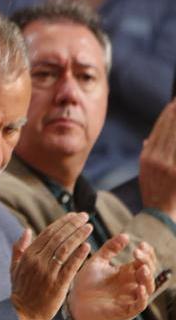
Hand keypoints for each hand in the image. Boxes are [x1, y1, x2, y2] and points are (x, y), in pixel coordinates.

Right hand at [9, 212, 91, 319]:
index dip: (62, 222)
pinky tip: (87, 246)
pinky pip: (70, 266)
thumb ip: (19, 248)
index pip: (47, 233)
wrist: (22, 313)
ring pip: (65, 249)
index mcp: (28, 255)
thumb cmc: (20, 290)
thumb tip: (27, 230)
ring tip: (89, 227)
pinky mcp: (57, 284)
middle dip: (72, 224)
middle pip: (58, 237)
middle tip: (85, 216)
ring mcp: (48, 272)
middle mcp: (37, 261)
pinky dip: (78, 255)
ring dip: (78, 236)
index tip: (73, 215)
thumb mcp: (14, 267)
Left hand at [68, 234, 156, 319]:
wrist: (74, 302)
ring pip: (148, 288)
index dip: (146, 253)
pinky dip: (142, 297)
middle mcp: (131, 284)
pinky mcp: (125, 310)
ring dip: (148, 278)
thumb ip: (110, 249)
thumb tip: (125, 235)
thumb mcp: (97, 262)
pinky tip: (139, 287)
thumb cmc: (86, 282)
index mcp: (126, 272)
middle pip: (148, 273)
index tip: (141, 244)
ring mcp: (130, 297)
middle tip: (138, 252)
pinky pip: (139, 305)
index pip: (144, 261)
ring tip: (142, 268)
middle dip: (147, 262)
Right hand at [140, 100, 175, 219]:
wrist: (160, 216)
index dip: (167, 116)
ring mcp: (169, 165)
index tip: (173, 104)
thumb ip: (149, 156)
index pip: (158, 131)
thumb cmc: (156, 195)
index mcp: (147, 157)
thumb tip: (148, 140)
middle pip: (169, 130)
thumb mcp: (146, 174)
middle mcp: (156, 159)